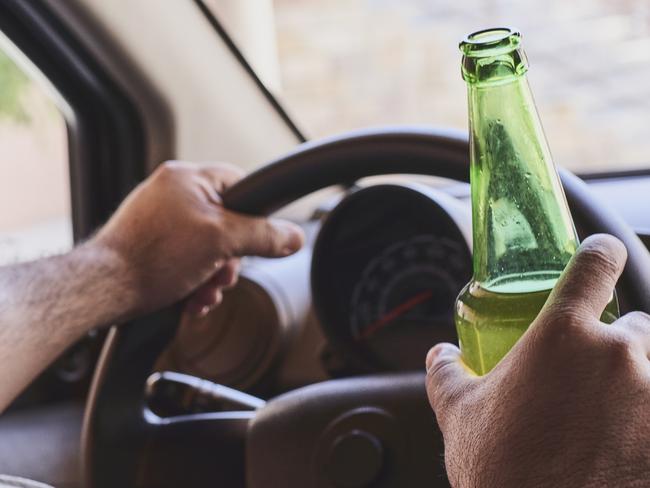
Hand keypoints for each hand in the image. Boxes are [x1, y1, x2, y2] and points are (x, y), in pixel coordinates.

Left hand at [93, 161, 303, 317]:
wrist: (103, 289)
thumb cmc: (152, 257)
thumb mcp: (221, 242)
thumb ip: (263, 236)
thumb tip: (294, 237)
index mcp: (188, 178)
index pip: (241, 184)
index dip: (255, 214)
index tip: (257, 238)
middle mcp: (173, 193)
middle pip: (227, 222)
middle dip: (230, 257)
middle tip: (222, 274)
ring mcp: (160, 218)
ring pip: (208, 245)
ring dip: (214, 274)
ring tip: (203, 291)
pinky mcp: (151, 243)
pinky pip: (187, 257)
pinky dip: (195, 279)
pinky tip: (192, 296)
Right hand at [426, 234, 649, 487]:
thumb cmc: (501, 470)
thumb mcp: (459, 414)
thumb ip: (446, 372)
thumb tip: (438, 354)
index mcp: (563, 336)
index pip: (595, 263)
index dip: (599, 253)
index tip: (599, 255)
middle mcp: (618, 356)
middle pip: (636, 325)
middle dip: (616, 343)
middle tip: (591, 375)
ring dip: (636, 382)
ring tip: (608, 415)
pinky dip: (643, 419)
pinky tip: (620, 441)